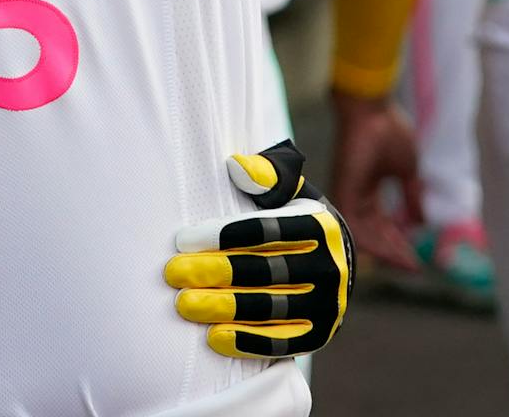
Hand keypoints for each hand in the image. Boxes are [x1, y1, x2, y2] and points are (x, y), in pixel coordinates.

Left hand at [166, 140, 354, 359]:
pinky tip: (214, 337)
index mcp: (320, 227)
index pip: (265, 231)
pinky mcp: (320, 335)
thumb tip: (236, 165)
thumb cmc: (295, 218)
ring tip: (184, 304)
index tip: (182, 240)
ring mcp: (328, 305)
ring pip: (270, 308)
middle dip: (213, 272)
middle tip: (173, 272)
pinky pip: (282, 342)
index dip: (222, 235)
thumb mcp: (290, 190)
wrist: (335, 262)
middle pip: (263, 271)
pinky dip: (248, 342)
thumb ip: (268, 174)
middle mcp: (329, 267)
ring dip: (224, 308)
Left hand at [329, 90, 423, 271]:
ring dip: (386, 251)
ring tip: (407, 264)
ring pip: (363, 234)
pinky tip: (389, 253)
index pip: (382, 225)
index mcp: (368, 189)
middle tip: (413, 269)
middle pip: (373, 234)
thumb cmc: (387, 131)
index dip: (399, 244)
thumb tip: (420, 222)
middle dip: (394, 252)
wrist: (371, 108)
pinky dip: (371, 241)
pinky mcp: (342, 190)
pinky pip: (353, 224)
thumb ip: (411, 196)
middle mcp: (356, 196)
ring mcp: (347, 193)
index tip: (416, 262)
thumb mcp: (407, 170)